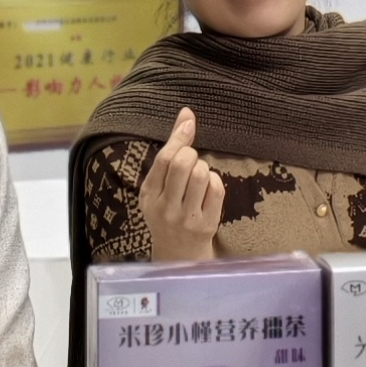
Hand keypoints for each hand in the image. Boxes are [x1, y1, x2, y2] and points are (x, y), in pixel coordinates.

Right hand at [138, 107, 224, 262]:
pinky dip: (215, 180)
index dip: (179, 136)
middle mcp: (165, 207)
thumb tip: (186, 113)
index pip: (164, 159)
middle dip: (192, 153)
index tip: (189, 120)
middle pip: (182, 164)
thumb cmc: (168, 211)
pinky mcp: (206, 224)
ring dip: (204, 167)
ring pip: (201, 174)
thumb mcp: (160, 185)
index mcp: (149, 194)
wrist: (178, 253)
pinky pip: (216, 188)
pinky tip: (208, 188)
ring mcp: (186, 217)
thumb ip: (171, 149)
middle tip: (192, 160)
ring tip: (199, 176)